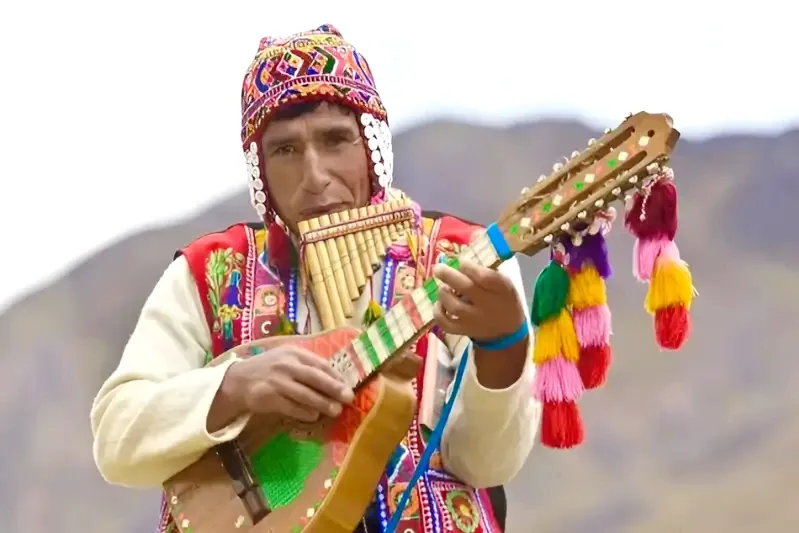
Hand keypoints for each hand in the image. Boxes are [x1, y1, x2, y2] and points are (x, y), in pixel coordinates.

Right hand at [226, 345, 353, 422]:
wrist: (237, 381)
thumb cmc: (269, 370)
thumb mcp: (287, 360)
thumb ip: (307, 366)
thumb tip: (336, 380)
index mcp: (294, 352)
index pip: (320, 364)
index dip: (336, 376)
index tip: (348, 386)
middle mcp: (286, 365)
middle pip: (315, 377)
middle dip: (334, 388)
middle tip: (348, 398)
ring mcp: (277, 381)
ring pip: (305, 394)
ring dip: (322, 404)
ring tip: (336, 411)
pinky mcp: (269, 397)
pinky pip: (292, 407)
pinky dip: (305, 412)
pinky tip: (314, 416)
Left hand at [432, 260, 524, 342]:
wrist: (507, 329)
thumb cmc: (503, 299)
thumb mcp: (504, 283)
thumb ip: (486, 272)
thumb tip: (460, 262)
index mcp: (501, 289)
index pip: (485, 277)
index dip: (470, 267)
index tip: (461, 261)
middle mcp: (488, 305)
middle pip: (466, 288)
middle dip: (448, 275)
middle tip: (438, 268)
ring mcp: (475, 320)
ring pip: (454, 306)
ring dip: (443, 293)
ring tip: (444, 287)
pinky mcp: (464, 330)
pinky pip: (446, 324)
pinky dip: (438, 312)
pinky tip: (440, 303)